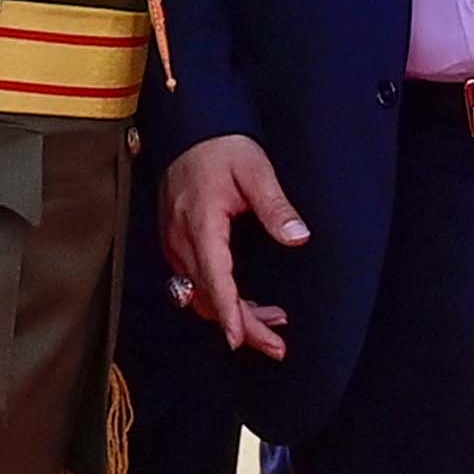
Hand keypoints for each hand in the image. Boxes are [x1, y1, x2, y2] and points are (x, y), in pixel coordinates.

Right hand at [162, 134, 305, 357]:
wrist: (191, 127)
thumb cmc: (223, 145)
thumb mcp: (256, 169)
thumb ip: (275, 206)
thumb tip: (299, 238)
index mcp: (200, 223)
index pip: (214, 278)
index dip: (228, 312)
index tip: (238, 339)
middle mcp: (181, 238)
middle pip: (207, 297)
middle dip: (241, 326)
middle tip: (277, 346)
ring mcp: (175, 241)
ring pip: (200, 294)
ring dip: (233, 314)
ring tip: (273, 328)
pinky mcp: (177, 241)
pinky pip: (195, 281)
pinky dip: (220, 298)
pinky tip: (246, 303)